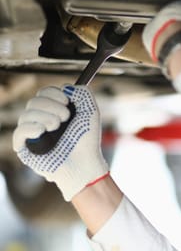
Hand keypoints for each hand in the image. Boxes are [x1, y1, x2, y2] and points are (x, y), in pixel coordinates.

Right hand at [12, 85, 108, 201]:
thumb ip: (83, 93)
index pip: (44, 93)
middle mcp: (41, 120)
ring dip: (45, 118)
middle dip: (51, 106)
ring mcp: (32, 134)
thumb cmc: (87, 140)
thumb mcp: (91, 112)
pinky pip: (19, 131)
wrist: (84, 163)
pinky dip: (30, 128)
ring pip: (26, 114)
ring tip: (56, 128)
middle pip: (34, 101)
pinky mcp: (25, 148)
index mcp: (55, 111)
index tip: (67, 102)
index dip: (53, 93)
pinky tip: (42, 132)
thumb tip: (66, 87)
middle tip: (65, 118)